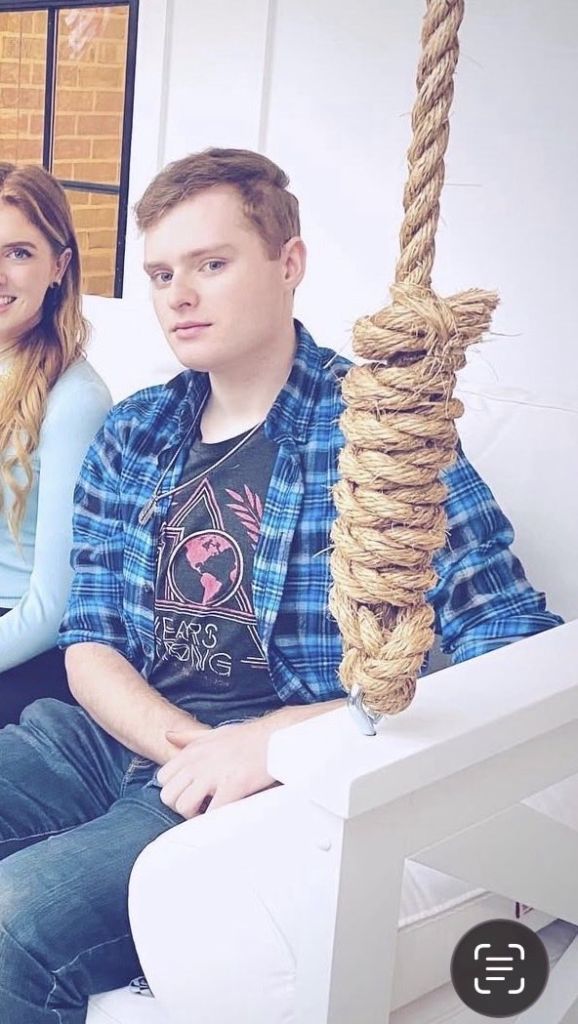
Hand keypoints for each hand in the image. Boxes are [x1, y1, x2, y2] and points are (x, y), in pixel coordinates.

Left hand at [157, 717, 276, 818]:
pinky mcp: (233, 785)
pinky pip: (212, 812)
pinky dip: (215, 820)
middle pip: (168, 796)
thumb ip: (189, 736)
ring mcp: (214, 773)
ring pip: (184, 806)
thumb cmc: (247, 737)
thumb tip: (168, 735)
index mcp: (192, 751)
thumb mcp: (213, 732)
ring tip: (212, 811)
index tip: (190, 793)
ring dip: (196, 815)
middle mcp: (198, 762)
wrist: (276, 736)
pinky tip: (226, 813)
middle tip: (200, 807)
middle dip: (182, 806)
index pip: (162, 778)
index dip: (175, 790)